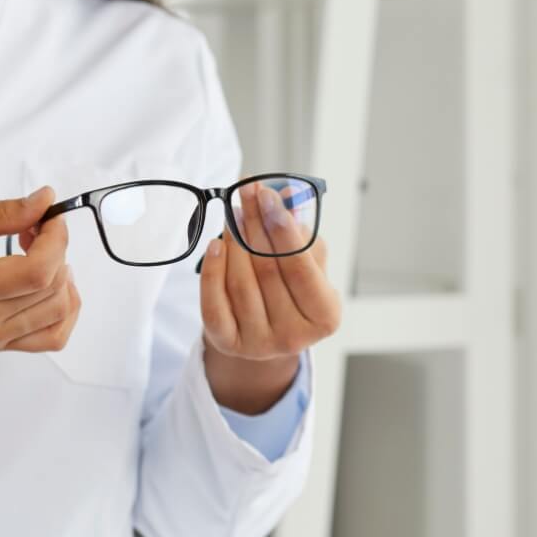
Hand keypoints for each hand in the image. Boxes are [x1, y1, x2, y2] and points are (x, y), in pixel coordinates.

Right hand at [0, 187, 82, 393]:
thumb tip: (44, 201)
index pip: (38, 272)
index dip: (56, 239)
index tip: (48, 214)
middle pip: (52, 291)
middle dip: (58, 249)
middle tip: (35, 224)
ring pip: (60, 314)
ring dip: (62, 276)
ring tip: (35, 251)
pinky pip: (52, 336)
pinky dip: (62, 307)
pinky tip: (46, 281)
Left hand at [199, 183, 341, 363]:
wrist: (269, 331)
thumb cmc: (294, 291)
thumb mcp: (309, 264)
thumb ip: (301, 232)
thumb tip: (288, 192)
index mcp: (325, 315)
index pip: (300, 267)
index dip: (283, 229)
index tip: (268, 195)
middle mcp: (294, 336)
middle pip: (268, 271)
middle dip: (255, 224)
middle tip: (246, 191)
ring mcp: (260, 344)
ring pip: (240, 284)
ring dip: (234, 241)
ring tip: (233, 213)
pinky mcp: (229, 344)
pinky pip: (214, 304)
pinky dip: (212, 271)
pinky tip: (215, 244)